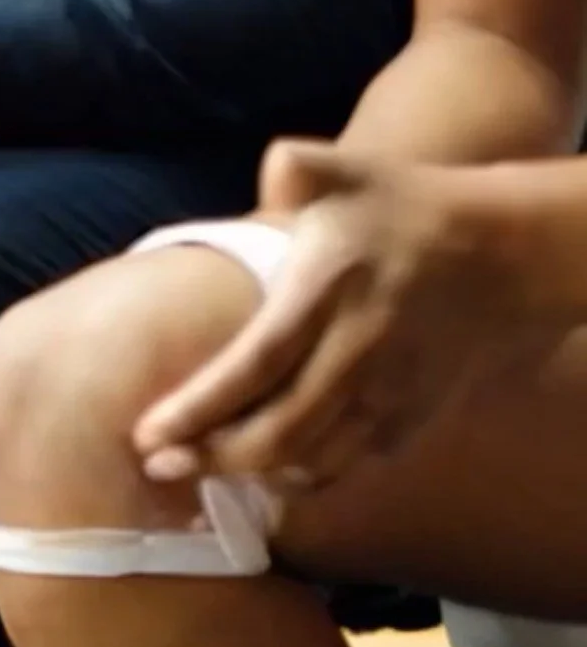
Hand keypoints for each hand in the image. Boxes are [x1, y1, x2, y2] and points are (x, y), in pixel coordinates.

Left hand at [132, 139, 544, 490]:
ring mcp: (387, 397)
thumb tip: (267, 178)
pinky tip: (266, 475)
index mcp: (330, 294)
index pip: (256, 365)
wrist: (500, 256)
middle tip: (156, 465)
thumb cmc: (406, 209)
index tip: (147, 432)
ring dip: (252, 477)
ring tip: (198, 474)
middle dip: (212, 458)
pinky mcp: (409, 422)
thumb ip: (298, 167)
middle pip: (279, 432)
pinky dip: (302, 479)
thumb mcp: (350, 173)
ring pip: (312, 461)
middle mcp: (358, 356)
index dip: (199, 407)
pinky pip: (348, 466)